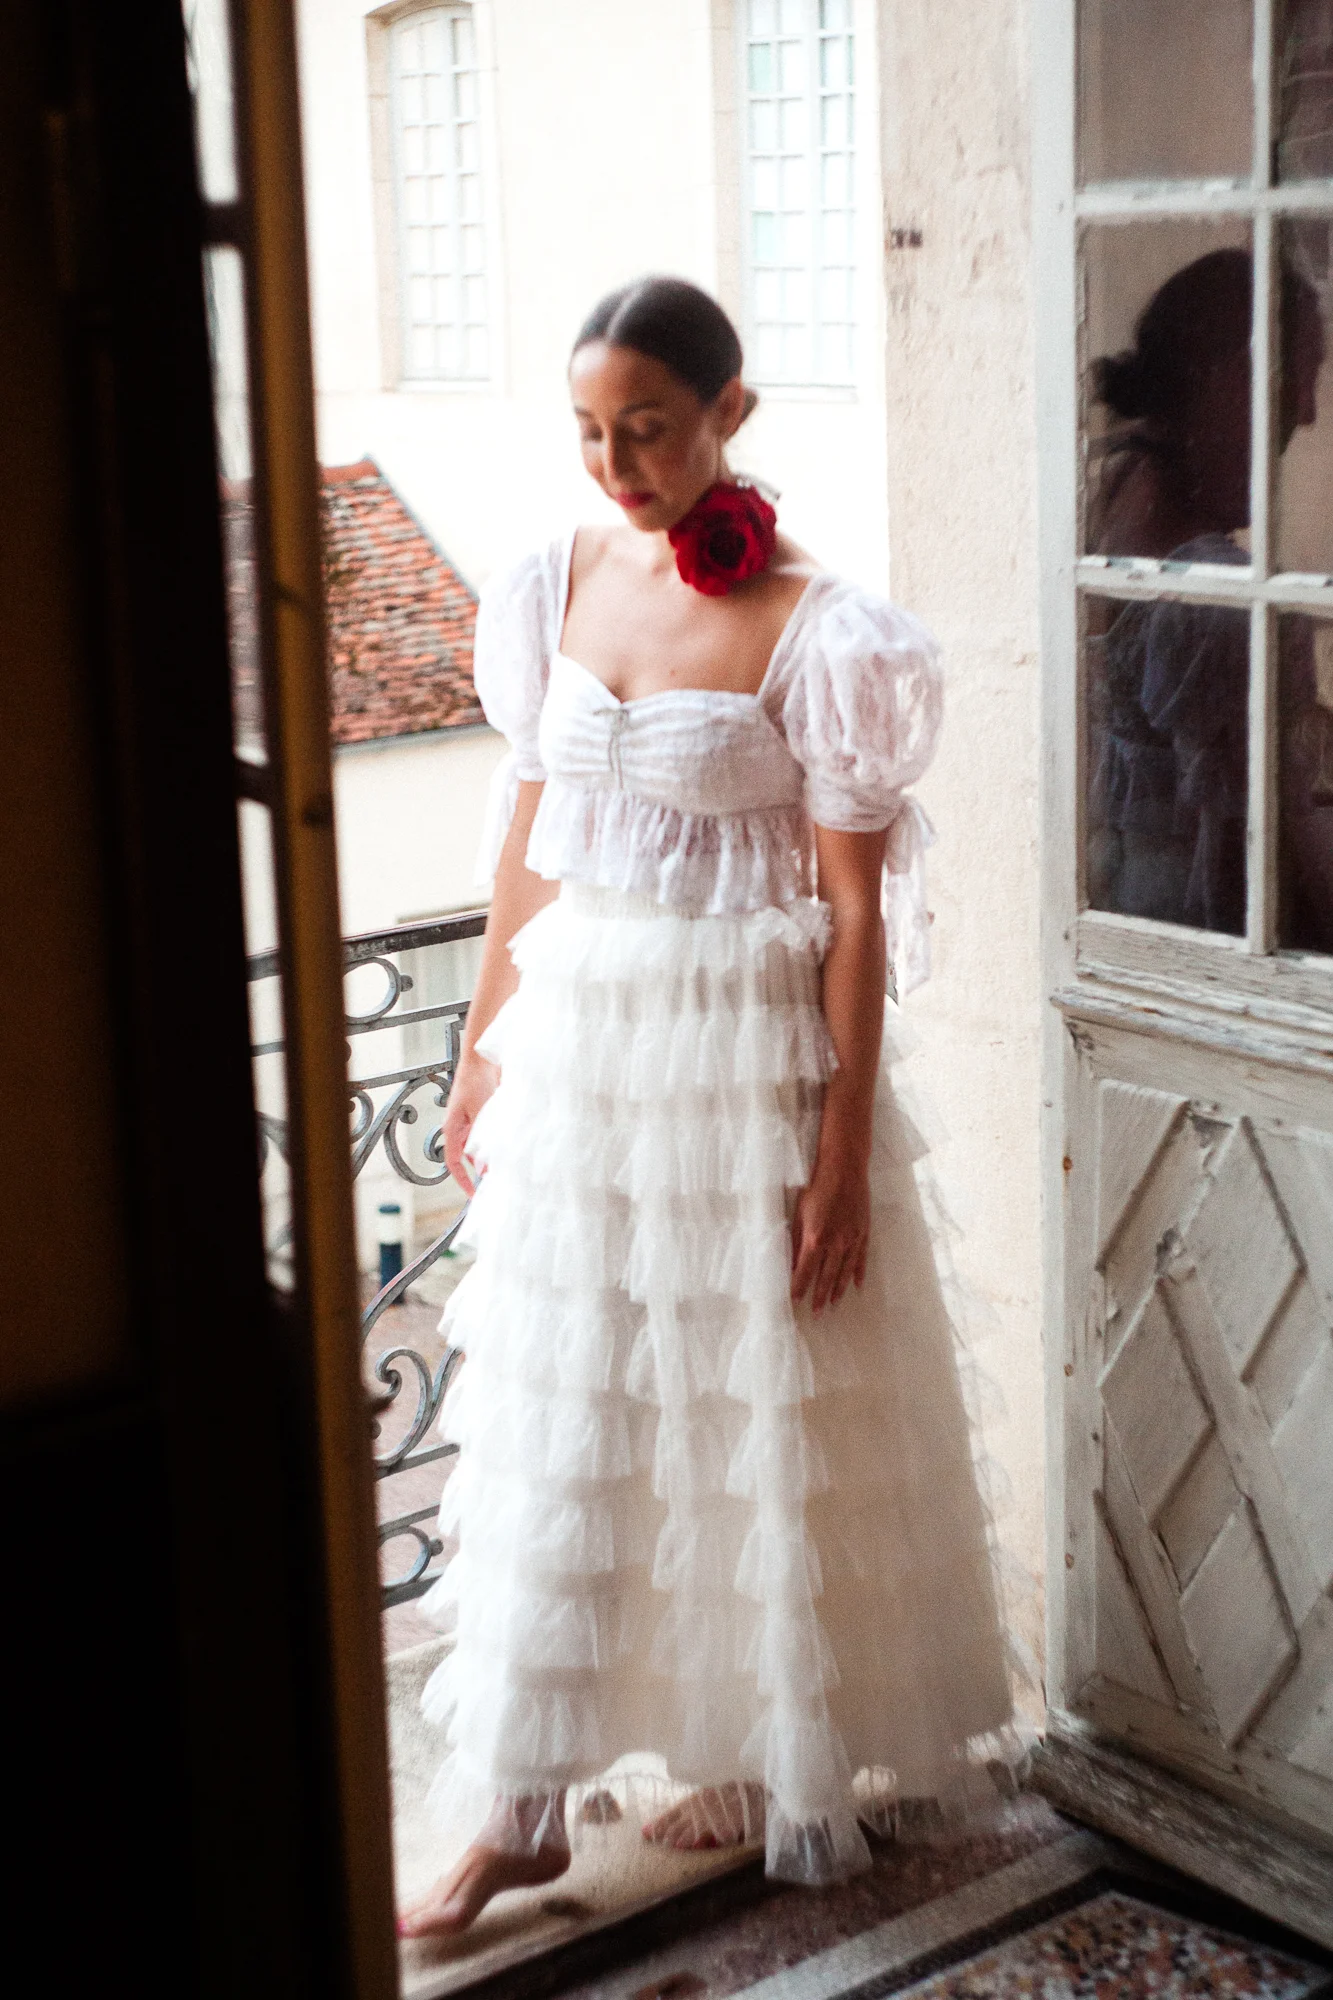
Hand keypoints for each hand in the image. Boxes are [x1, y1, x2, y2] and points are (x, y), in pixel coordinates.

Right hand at [442, 1047, 498, 1195]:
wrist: (482, 1057)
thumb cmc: (474, 1081)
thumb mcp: (480, 1112)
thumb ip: (484, 1138)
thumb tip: (487, 1166)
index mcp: (452, 1129)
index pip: (453, 1162)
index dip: (462, 1180)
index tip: (473, 1195)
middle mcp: (461, 1128)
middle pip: (470, 1157)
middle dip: (483, 1170)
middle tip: (500, 1184)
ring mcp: (473, 1121)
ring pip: (483, 1146)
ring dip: (494, 1155)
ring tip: (511, 1167)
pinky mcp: (485, 1113)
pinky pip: (491, 1133)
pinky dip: (500, 1141)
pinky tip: (513, 1146)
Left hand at [790, 1154, 870, 1314]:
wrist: (844, 1169)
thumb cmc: (817, 1187)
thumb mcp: (799, 1214)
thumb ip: (795, 1241)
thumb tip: (790, 1263)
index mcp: (816, 1239)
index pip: (805, 1272)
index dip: (800, 1289)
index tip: (795, 1302)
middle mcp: (836, 1244)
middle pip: (826, 1278)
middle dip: (819, 1297)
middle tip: (817, 1314)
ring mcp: (852, 1240)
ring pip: (845, 1273)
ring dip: (838, 1291)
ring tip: (833, 1305)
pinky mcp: (864, 1233)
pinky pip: (861, 1259)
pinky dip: (858, 1274)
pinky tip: (856, 1286)